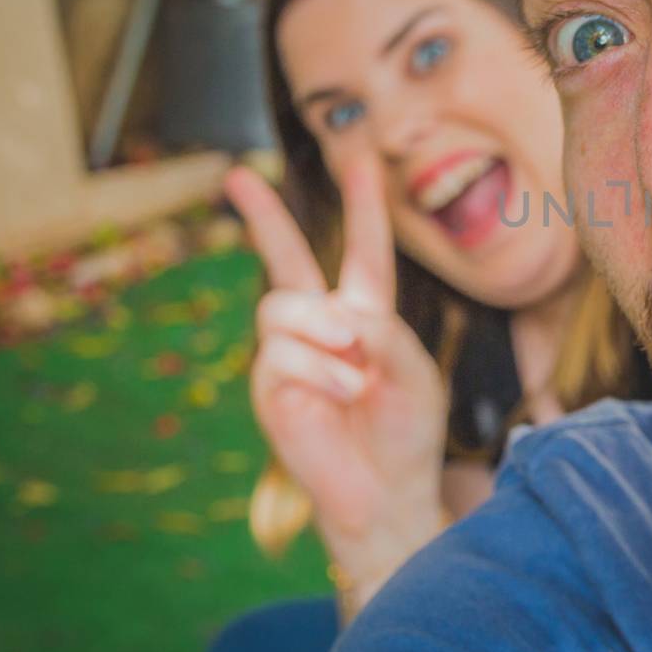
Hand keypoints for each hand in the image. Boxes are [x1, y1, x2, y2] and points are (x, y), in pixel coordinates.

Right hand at [226, 159, 450, 613]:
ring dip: (324, 334)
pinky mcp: (270, 389)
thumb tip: (342, 318)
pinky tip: (342, 394)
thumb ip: (388, 337)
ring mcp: (290, 356)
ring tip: (354, 368)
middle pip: (286, 259)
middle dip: (262, 216)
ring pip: (282, 307)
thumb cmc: (407, 432)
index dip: (364, 206)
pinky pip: (281, 355)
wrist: (387, 492)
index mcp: (366, 316)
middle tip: (235, 175)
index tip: (361, 159)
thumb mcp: (415, 375)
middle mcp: (322, 327)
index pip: (364, 252)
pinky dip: (320, 371)